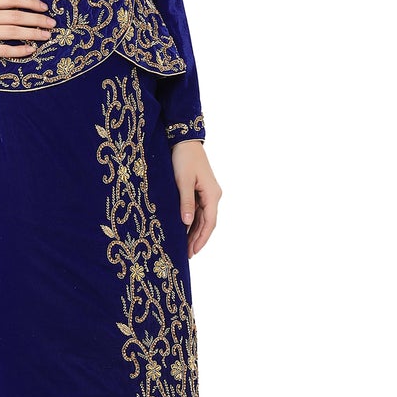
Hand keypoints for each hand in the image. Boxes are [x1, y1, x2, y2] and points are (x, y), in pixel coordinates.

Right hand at [0, 0, 56, 69]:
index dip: (31, 2)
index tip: (45, 8)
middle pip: (17, 15)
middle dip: (37, 19)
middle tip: (52, 24)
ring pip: (13, 31)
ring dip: (33, 33)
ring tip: (46, 36)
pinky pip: (3, 48)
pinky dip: (18, 49)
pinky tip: (30, 50)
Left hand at [171, 140, 219, 257]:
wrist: (185, 141)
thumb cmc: (183, 159)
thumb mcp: (183, 181)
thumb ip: (186, 202)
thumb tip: (187, 223)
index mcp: (212, 194)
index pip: (209, 222)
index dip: (202, 239)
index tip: (194, 252)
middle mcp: (213, 196)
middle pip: (207, 223)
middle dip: (198, 239)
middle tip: (188, 255)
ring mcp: (208, 193)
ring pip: (203, 218)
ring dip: (195, 232)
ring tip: (185, 247)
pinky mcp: (201, 191)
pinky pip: (198, 211)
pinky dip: (192, 222)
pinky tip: (184, 231)